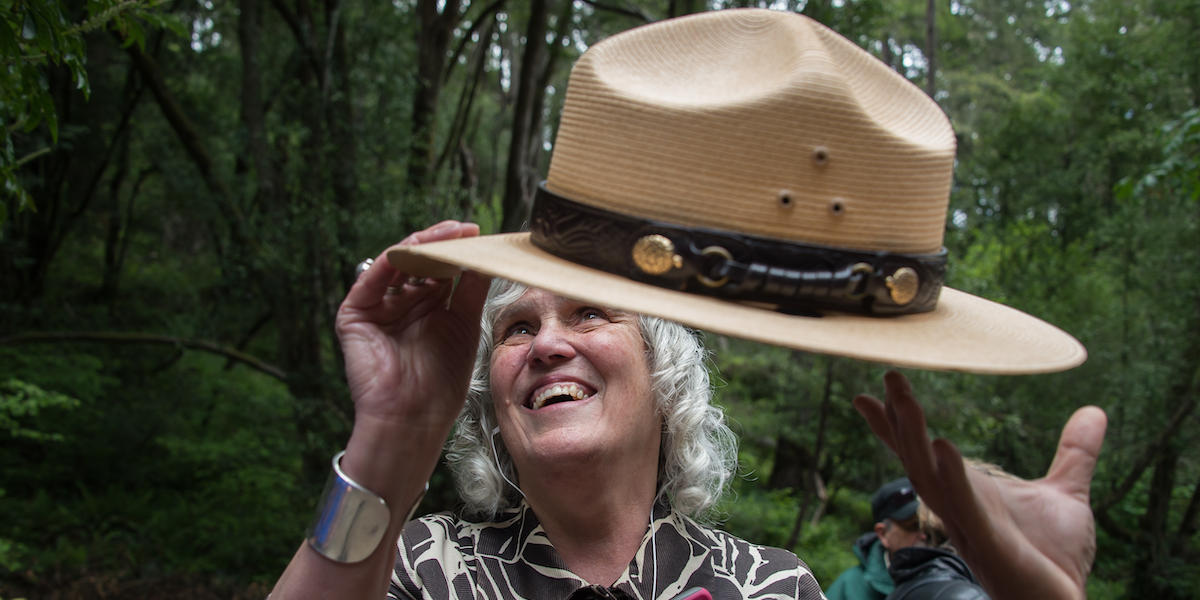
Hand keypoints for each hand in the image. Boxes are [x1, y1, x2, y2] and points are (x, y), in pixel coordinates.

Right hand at [337, 221, 490, 431]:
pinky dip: (392, 261)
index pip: (440, 268)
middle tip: (463, 229)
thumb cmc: (440, 382)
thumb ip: (471, 290)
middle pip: (419, 261)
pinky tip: (413, 249)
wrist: (414, 418)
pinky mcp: (355, 314)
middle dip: (441, 243)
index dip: (458, 251)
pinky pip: (372, 280)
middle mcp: (401, 302)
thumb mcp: (464, 326)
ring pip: (396, 265)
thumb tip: (484, 257)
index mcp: (427, 306)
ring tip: (444, 235)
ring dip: (420, 246)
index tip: (479, 236)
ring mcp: (378, 307)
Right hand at [853, 371, 1106, 599]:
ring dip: (912, 438)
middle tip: (890, 375)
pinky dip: (950, 476)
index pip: (922, 452)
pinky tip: (942, 443)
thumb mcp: (1067, 493)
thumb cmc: (1055, 558)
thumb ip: (1074, 454)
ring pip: (927, 478)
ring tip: (904, 399)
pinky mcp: (989, 544)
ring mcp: (968, 526)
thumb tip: (1094, 411)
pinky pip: (963, 506)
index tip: (873, 390)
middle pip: (916, 458)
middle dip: (900, 419)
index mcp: (967, 492)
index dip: (895, 424)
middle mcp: (956, 507)